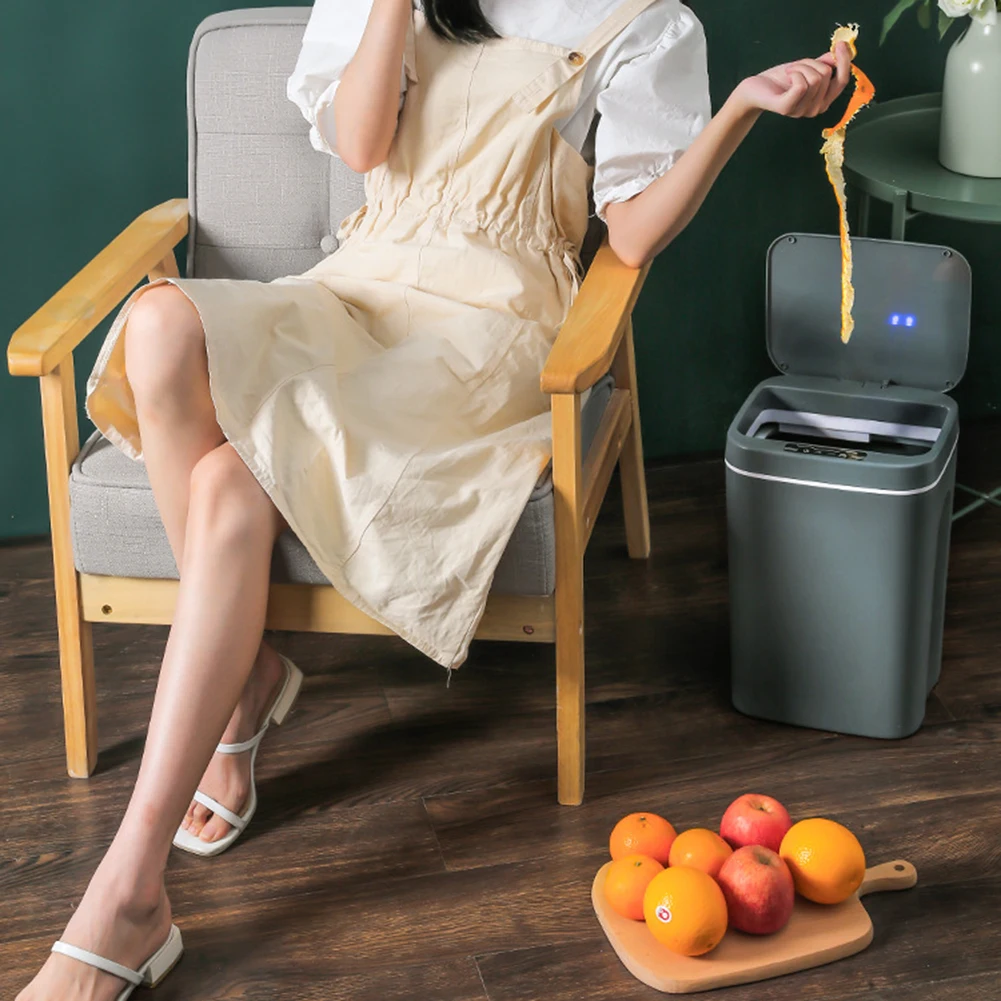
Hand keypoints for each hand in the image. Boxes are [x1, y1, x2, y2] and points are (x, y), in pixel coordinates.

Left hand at [735, 42, 851, 118]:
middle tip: (797, 66)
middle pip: (827, 76)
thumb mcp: (807, 67)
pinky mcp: (787, 108)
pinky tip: (787, 75)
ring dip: (802, 66)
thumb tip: (841, 53)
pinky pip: (802, 85)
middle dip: (812, 63)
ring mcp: (801, 111)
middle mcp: (815, 109)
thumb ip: (824, 63)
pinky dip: (795, 72)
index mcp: (823, 101)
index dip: (844, 62)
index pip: (842, 82)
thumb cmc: (781, 79)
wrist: (755, 88)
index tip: (840, 44)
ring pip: (815, 78)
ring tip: (790, 71)